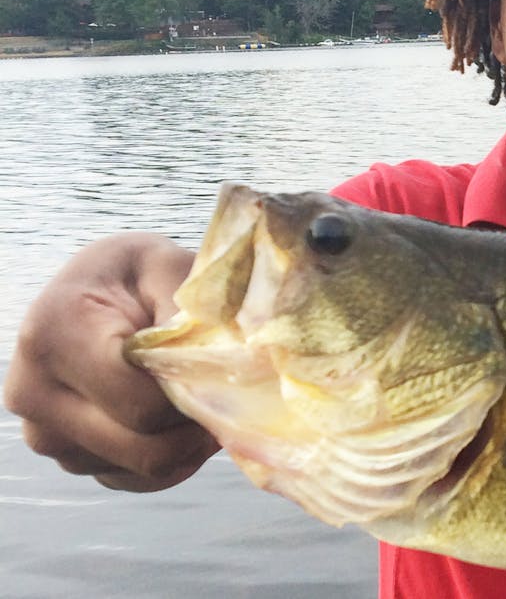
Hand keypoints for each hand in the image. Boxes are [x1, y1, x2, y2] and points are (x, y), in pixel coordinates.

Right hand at [3, 233, 217, 491]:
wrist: (99, 288)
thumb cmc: (139, 274)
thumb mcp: (168, 268)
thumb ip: (193, 313)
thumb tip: (225, 364)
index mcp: (53, 334)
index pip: (138, 400)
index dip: (193, 395)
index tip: (225, 373)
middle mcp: (33, 391)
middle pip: (139, 446)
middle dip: (197, 426)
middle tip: (231, 397)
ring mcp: (43, 432)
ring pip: (139, 468)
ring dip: (187, 442)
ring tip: (204, 397)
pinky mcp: (66, 455)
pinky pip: (132, 479)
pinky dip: (171, 459)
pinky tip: (184, 420)